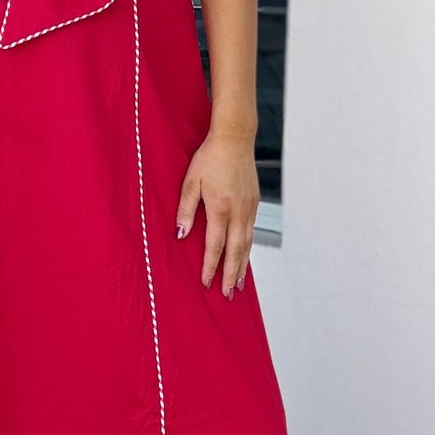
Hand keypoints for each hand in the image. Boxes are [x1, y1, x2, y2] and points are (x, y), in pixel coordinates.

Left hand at [175, 129, 258, 296]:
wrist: (234, 139)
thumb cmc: (210, 158)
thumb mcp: (191, 182)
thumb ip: (186, 209)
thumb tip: (180, 235)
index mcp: (220, 208)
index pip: (215, 245)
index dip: (211, 267)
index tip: (207, 283)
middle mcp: (238, 212)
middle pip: (236, 251)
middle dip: (230, 275)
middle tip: (227, 295)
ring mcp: (249, 208)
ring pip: (247, 244)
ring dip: (242, 266)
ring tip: (238, 284)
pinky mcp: (254, 203)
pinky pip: (251, 232)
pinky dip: (248, 249)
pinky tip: (244, 257)